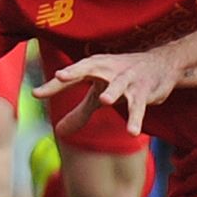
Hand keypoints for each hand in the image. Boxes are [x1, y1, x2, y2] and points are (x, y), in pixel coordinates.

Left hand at [33, 48, 177, 135]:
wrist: (162, 64)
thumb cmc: (123, 78)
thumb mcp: (99, 94)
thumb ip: (80, 112)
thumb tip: (59, 132)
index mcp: (94, 68)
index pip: (70, 76)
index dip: (53, 85)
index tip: (35, 94)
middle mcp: (108, 70)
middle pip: (89, 69)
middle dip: (76, 71)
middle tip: (61, 76)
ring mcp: (127, 80)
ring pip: (118, 85)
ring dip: (113, 91)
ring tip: (105, 101)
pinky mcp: (144, 92)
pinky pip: (139, 106)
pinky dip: (136, 119)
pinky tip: (132, 132)